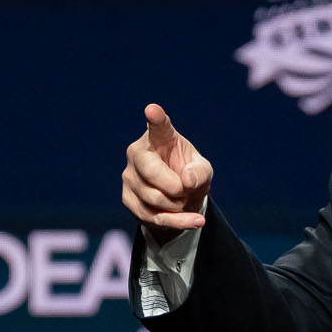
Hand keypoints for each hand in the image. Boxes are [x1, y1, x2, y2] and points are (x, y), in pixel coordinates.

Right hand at [122, 104, 212, 243]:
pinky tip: (195, 221)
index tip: (153, 109)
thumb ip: (200, 172)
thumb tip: (186, 181)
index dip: (156, 118)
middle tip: (186, 190)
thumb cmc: (190, 175)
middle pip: (150, 170)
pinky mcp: (128, 199)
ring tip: (184, 200)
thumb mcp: (203, 171)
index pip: (158, 126)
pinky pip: (152, 216)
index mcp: (160, 137)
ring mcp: (129, 176)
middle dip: (174, 186)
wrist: (180, 200)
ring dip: (177, 205)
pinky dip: (178, 222)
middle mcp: (138, 153)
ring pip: (153, 198)